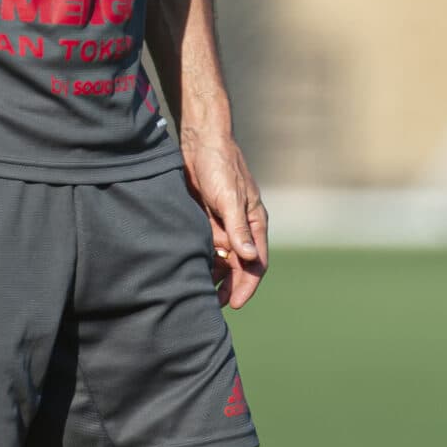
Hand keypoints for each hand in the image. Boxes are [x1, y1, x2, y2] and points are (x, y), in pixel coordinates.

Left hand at [182, 132, 269, 309]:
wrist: (198, 141)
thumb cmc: (220, 165)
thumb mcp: (229, 197)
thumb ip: (238, 228)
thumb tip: (248, 258)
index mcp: (254, 222)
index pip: (255, 262)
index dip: (247, 284)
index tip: (236, 303)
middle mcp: (240, 226)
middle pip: (238, 265)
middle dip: (229, 286)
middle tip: (215, 305)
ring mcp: (223, 223)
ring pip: (221, 258)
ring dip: (214, 275)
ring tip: (200, 291)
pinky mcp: (206, 219)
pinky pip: (205, 246)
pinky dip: (201, 259)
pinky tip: (191, 269)